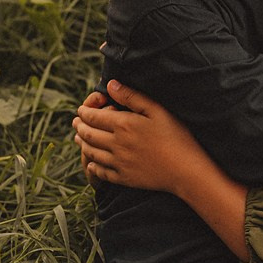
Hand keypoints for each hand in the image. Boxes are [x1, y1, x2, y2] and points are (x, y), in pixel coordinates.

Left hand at [73, 80, 249, 261]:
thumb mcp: (157, 110)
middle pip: (88, 135)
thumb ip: (132, 96)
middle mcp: (116, 144)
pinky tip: (91, 163)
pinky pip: (100, 172)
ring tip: (79, 139)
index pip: (93, 117)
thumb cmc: (176, 135)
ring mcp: (118, 163)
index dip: (84, 112)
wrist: (185, 169)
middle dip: (79, 127)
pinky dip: (92, 166)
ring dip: (82, 144)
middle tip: (76, 123)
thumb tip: (110, 84)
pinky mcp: (123, 178)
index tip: (81, 110)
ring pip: (91, 153)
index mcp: (123, 124)